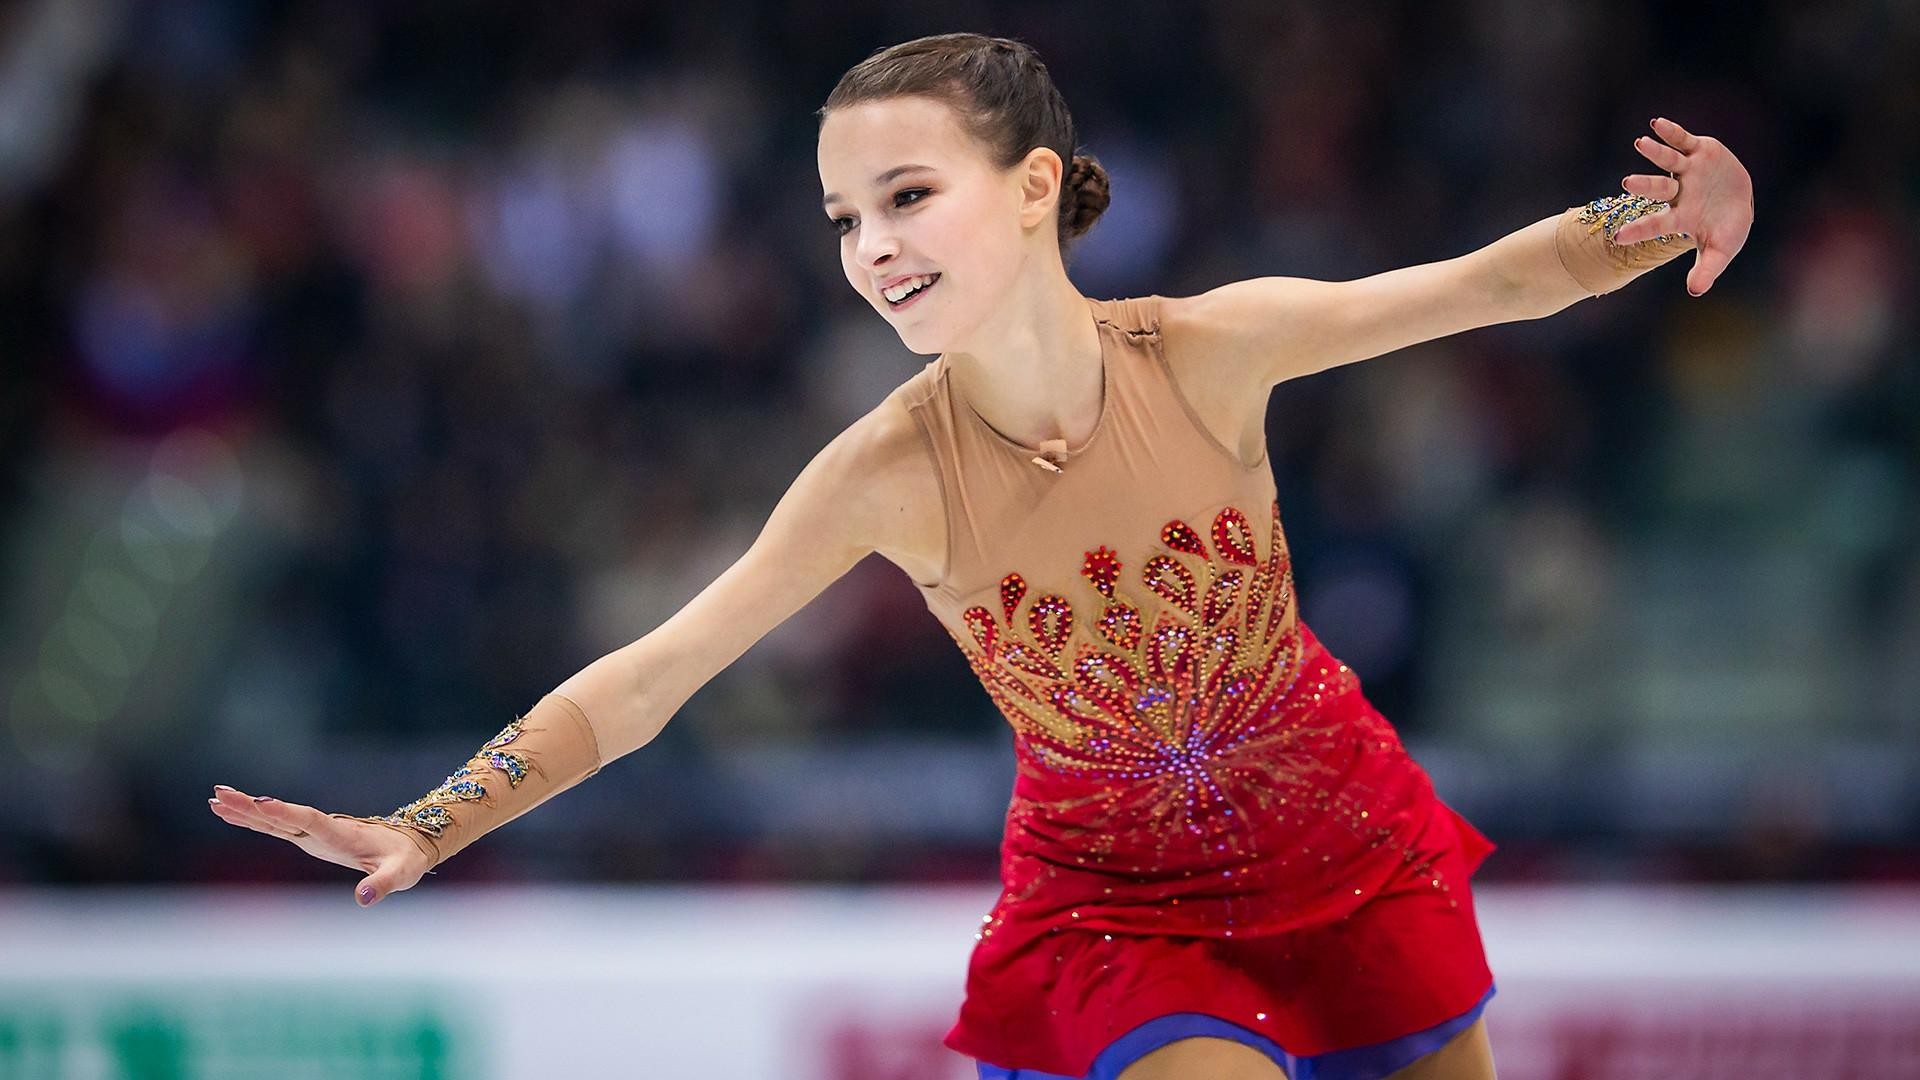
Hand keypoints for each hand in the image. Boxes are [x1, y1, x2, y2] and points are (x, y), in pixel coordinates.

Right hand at [208, 784, 430, 906]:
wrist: (409, 843)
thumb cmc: (405, 860)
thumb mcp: (400, 874)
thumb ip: (383, 885)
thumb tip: (364, 899)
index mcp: (340, 834)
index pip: (308, 820)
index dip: (285, 812)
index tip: (260, 802)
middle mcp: (323, 828)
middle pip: (283, 814)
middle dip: (252, 806)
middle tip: (220, 794)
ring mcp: (314, 832)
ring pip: (275, 819)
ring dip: (247, 810)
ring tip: (216, 799)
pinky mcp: (309, 837)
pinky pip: (277, 827)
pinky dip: (255, 820)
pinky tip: (231, 814)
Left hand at [1614, 116, 1754, 296]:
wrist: (1740, 203)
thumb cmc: (1726, 230)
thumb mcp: (1722, 251)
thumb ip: (1707, 269)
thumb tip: (1695, 292)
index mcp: (1680, 217)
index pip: (1654, 225)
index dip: (1638, 230)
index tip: (1618, 236)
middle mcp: (1679, 193)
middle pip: (1658, 189)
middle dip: (1644, 186)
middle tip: (1627, 183)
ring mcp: (1687, 171)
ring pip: (1667, 161)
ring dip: (1654, 152)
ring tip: (1639, 143)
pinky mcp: (1699, 151)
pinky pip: (1682, 140)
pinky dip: (1671, 132)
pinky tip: (1657, 124)